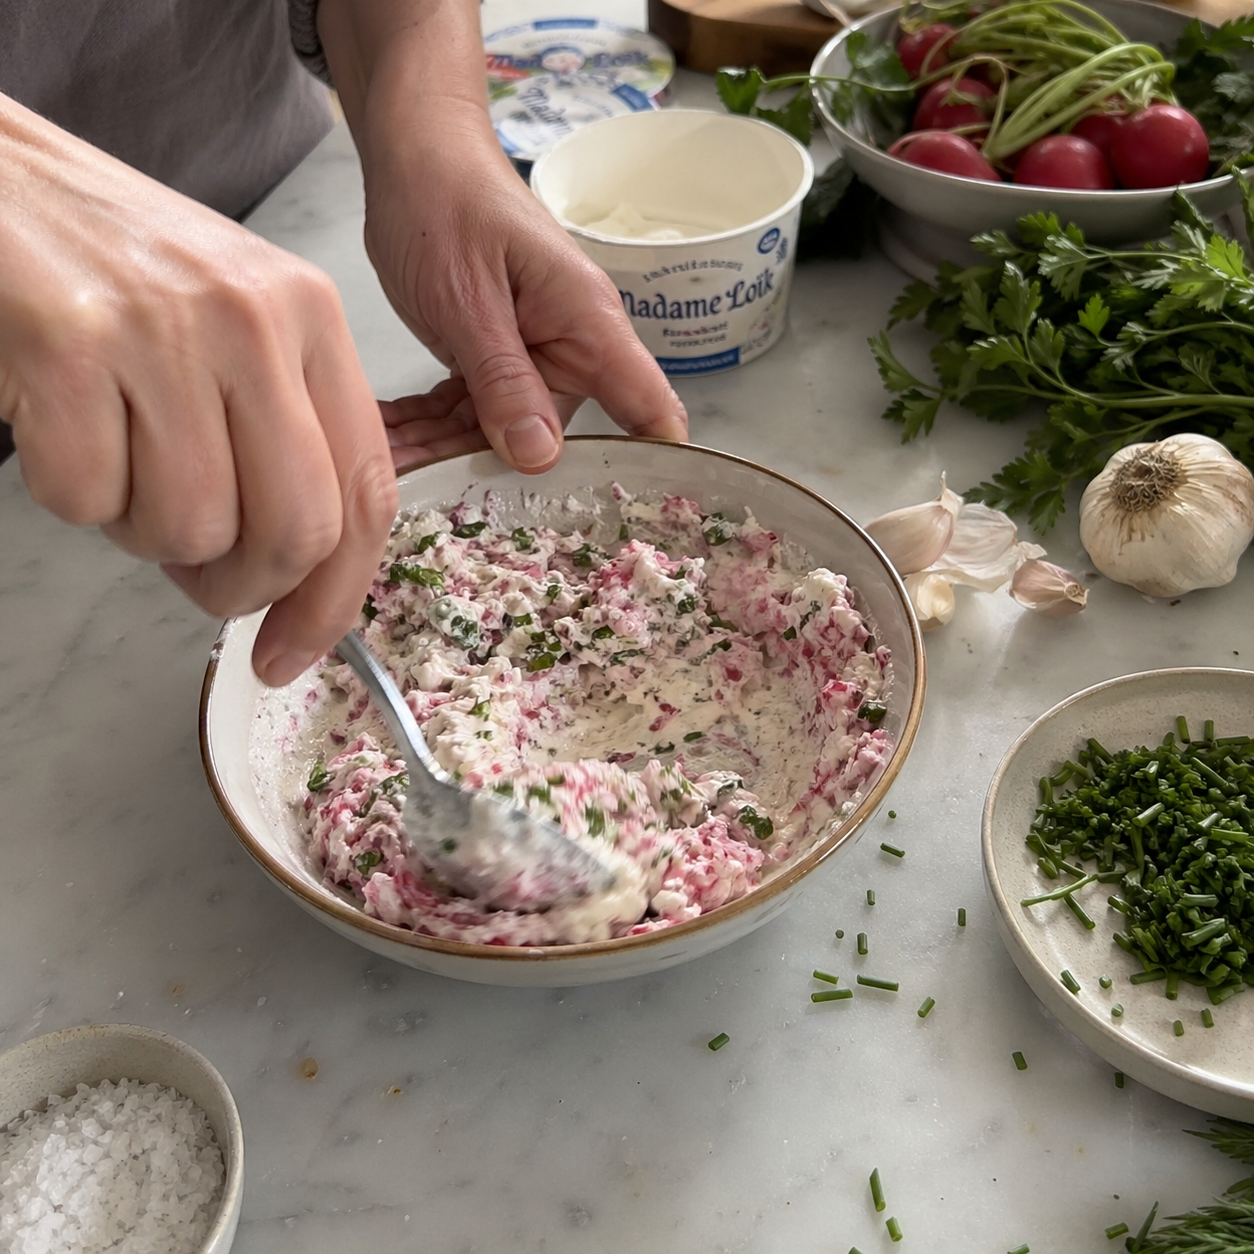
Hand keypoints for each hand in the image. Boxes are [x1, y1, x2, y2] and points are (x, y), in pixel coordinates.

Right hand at [0, 94, 397, 685]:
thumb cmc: (118, 270)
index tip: (292, 653)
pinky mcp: (67, 344)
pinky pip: (88, 500)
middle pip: (294, 532)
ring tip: (119, 462)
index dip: (337, 598)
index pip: (366, 494)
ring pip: (189, 529)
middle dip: (239, 588)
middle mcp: (254, 322)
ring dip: (142, 533)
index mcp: (311, 321)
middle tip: (194, 573)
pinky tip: (62, 429)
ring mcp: (162, 329)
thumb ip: (286, 438)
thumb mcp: (239, 330)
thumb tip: (297, 582)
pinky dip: (70, 496)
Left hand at [316, 0, 687, 474]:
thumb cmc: (447, 198)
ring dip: (440, 453)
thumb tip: (542, 458)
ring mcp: (530, 359)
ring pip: (496, 435)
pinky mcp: (492, 362)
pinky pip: (466, 414)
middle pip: (554, 442)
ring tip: (382, 468)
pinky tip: (388, 442)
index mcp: (586, 325)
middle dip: (492, 477)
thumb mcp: (467, 297)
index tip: (631, 530)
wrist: (415, 150)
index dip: (653, 469)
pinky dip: (426, 429)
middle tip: (425, 504)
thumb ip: (503, 379)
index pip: (645, 408)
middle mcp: (567, 350)